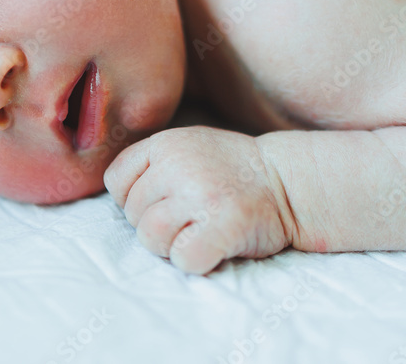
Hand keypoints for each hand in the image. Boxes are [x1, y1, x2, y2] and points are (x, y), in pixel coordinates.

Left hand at [103, 126, 291, 274]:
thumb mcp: (189, 146)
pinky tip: (213, 246)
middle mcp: (179, 165)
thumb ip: (153, 163)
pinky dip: (194, 261)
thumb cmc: (234, 171)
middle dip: (156, 226)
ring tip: (198, 233)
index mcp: (166, 143)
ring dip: (170, 247)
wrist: (289, 181)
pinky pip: (182, 259)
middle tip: (190, 220)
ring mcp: (201, 195)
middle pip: (132, 215)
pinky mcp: (223, 226)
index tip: (163, 203)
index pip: (116, 182)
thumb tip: (116, 196)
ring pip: (150, 238)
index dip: (133, 200)